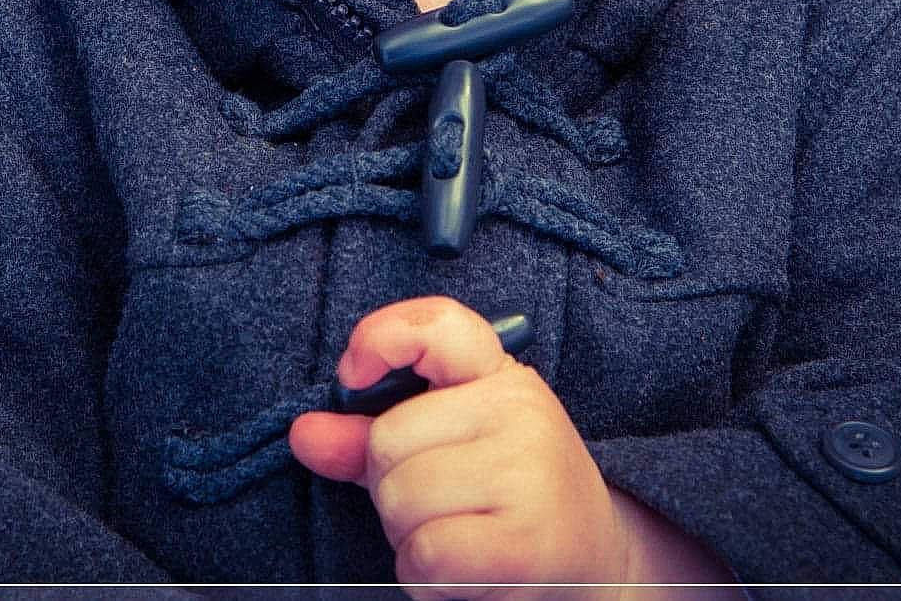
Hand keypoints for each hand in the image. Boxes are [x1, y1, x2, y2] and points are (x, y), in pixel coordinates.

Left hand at [288, 296, 624, 599]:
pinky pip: (425, 553)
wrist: (595, 564)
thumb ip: (370, 437)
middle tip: (444, 507)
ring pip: (401, 500)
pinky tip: (463, 571)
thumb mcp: (446, 448)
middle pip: (388, 441)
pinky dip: (425, 576)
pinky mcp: (528, 542)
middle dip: (392, 489)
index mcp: (498, 375)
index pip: (438, 324)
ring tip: (458, 540)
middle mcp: (520, 410)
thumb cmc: (507, 499)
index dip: (381, 336)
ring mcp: (529, 472)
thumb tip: (305, 433)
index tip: (352, 375)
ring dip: (408, 539)